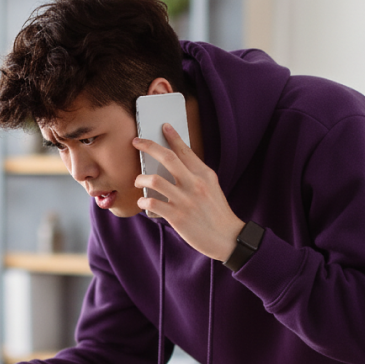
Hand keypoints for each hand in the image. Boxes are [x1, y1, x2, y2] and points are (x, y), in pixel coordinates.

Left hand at [134, 124, 244, 261]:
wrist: (228, 237)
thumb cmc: (217, 212)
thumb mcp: (212, 187)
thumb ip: (195, 174)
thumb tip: (174, 163)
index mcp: (204, 174)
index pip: (185, 150)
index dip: (173, 136)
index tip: (163, 126)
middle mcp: (194, 184)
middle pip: (167, 158)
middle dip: (148, 146)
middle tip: (136, 142)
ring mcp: (185, 200)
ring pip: (155, 180)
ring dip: (141, 179)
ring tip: (139, 182)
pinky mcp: (177, 216)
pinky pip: (152, 203)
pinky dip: (143, 201)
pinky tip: (144, 202)